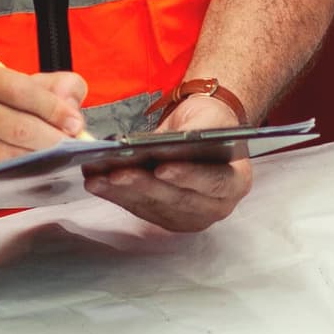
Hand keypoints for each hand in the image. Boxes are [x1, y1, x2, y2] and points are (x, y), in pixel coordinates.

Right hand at [0, 60, 87, 174]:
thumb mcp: (12, 85)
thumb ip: (50, 86)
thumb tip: (72, 99)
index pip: (20, 90)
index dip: (52, 108)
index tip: (74, 122)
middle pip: (18, 126)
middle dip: (52, 139)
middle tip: (72, 146)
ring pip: (10, 155)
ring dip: (41, 160)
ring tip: (58, 159)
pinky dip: (22, 175)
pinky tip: (36, 171)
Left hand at [85, 90, 255, 232]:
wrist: (200, 131)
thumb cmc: (209, 123)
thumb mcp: (211, 116)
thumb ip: (199, 130)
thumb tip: (176, 142)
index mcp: (236, 182)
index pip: (213, 182)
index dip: (187, 176)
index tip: (162, 167)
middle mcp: (215, 206)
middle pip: (177, 199)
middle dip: (144, 185)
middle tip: (117, 172)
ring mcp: (189, 216)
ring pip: (152, 206)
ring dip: (122, 192)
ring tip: (98, 176)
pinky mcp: (164, 217)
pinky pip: (137, 208)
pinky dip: (115, 194)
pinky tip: (97, 181)